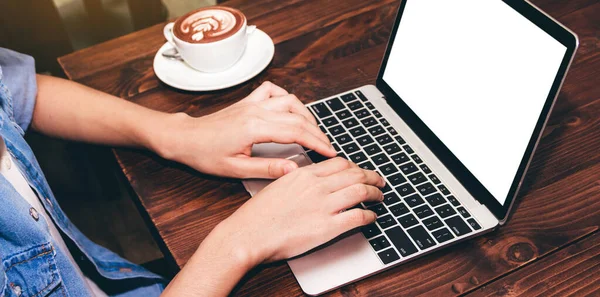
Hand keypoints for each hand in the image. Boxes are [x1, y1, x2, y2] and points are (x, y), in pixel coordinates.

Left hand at [157, 81, 335, 177]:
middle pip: (297, 117)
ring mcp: (252, 103)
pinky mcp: (247, 101)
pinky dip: (286, 98)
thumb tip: (293, 170)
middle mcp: (256, 111)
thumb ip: (266, 169)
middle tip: (327, 147)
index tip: (329, 152)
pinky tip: (290, 110)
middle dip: (317, 132)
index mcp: (254, 128)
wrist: (185, 138)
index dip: (316, 143)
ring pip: (289, 100)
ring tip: (313, 130)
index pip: (295, 132)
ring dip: (305, 114)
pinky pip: (273, 91)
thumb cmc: (204, 154)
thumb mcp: (235, 169)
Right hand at [215, 158, 384, 263]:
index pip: (340, 164)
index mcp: (304, 175)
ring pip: (361, 192)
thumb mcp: (278, 186)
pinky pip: (357, 217)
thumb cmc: (257, 215)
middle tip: (379, 182)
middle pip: (355, 174)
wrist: (248, 234)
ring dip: (375, 194)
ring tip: (380, 197)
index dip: (356, 167)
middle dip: (372, 177)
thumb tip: (311, 179)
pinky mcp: (327, 227)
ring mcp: (323, 206)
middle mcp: (316, 187)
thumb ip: (298, 180)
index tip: (360, 171)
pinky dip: (370, 216)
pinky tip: (372, 217)